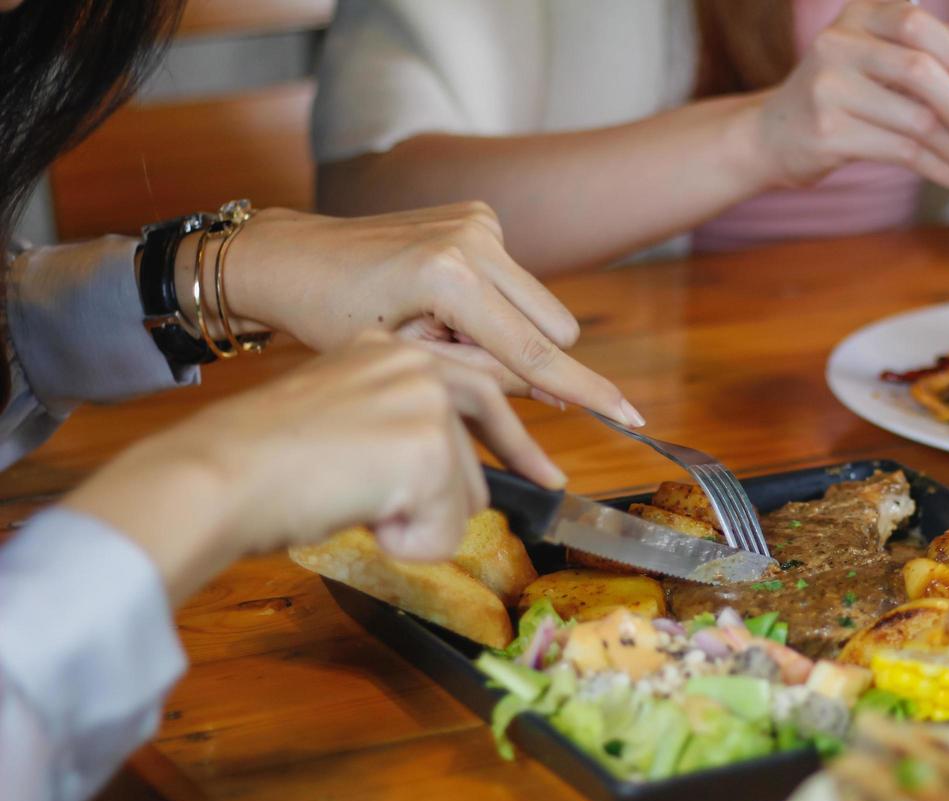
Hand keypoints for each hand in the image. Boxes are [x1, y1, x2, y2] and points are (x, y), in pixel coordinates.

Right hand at [66, 334, 559, 602]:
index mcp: (383, 347)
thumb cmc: (256, 462)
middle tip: (554, 482)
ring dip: (423, 521)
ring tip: (358, 506)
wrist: (216, 475)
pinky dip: (412, 544)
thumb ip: (391, 428)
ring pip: (467, 491)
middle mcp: (412, 362)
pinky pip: (447, 528)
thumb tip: (446, 474)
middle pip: (488, 420)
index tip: (543, 429)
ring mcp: (424, 402)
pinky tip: (365, 520)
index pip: (470, 372)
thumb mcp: (337, 420)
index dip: (510, 412)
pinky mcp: (428, 450)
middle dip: (519, 456)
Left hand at [211, 202, 643, 425]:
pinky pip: (516, 281)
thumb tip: (552, 392)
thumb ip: (484, 376)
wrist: (295, 256)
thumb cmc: (334, 318)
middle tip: (454, 358)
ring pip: (539, 307)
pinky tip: (437, 299)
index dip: (586, 391)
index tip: (629, 414)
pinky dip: (491, 302)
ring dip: (506, 329)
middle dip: (525, 357)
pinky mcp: (480, 215)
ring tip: (439, 326)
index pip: (535, 351)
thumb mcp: (407, 362)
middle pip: (553, 328)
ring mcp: (480, 220)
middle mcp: (475, 237)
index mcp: (450, 276)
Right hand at [748, 0, 948, 189]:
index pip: (916, 24)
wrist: (769, 136)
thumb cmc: (833, 99)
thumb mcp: (865, 60)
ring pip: (916, 119)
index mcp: (855, 18)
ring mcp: (829, 89)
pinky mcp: (830, 134)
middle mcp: (838, 46)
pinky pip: (902, 152)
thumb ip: (912, 56)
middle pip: (919, 71)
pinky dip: (939, 168)